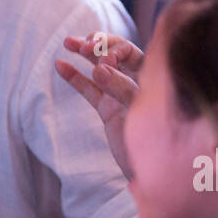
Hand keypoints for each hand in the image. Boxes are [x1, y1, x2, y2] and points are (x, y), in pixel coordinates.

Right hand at [55, 32, 143, 179]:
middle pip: (118, 54)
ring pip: (101, 68)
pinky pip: (90, 90)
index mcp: (156, 79)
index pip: (133, 53)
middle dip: (99, 46)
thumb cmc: (158, 143)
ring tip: (68, 42)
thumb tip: (99, 69)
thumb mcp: (141, 113)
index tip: (104, 61)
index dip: (116, 50)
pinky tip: (60, 65)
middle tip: (84, 46)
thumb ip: (122, 90)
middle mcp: (140, 83)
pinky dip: (75, 78)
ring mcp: (122, 95)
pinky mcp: (109, 110)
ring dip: (85, 54)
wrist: (154, 176)